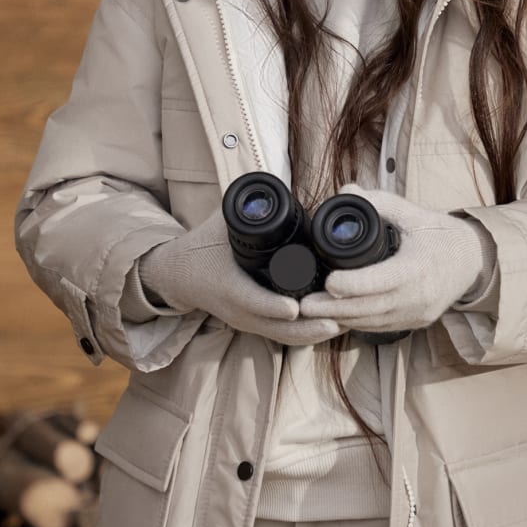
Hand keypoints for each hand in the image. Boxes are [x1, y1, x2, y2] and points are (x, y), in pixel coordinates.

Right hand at [140, 208, 340, 345]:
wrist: (178, 275)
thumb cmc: (201, 247)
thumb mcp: (220, 224)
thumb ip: (248, 208)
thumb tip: (275, 189)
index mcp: (228, 286)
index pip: (252, 301)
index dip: (273, 306)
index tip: (295, 307)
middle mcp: (239, 310)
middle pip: (278, 329)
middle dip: (311, 327)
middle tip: (343, 317)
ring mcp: (248, 322)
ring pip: (285, 337)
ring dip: (316, 333)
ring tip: (348, 321)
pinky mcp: (255, 326)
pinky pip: (284, 336)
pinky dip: (307, 334)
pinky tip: (332, 327)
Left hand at [300, 186, 495, 334]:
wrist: (475, 262)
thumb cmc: (442, 235)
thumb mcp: (415, 213)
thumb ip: (381, 202)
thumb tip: (346, 191)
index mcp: (418, 267)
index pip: (381, 281)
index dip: (352, 285)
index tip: (328, 280)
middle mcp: (418, 296)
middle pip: (369, 308)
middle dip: (334, 309)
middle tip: (303, 303)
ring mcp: (417, 314)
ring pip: (372, 322)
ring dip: (340, 319)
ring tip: (311, 311)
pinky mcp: (415, 322)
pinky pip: (380, 327)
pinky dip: (356, 323)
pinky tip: (335, 317)